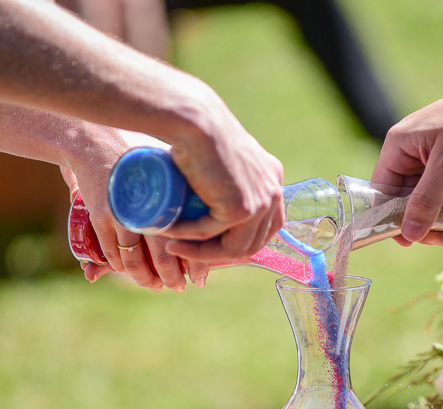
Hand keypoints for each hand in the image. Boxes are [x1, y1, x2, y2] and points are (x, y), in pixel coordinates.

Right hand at [61, 130, 208, 291]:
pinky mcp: (100, 218)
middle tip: (178, 286)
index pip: (189, 240)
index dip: (196, 264)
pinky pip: (112, 253)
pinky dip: (121, 267)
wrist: (95, 138)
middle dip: (172, 278)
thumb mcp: (167, 167)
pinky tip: (129, 270)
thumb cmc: (137, 153)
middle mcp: (147, 209)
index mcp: (170, 198)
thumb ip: (184, 193)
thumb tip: (211, 219)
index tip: (200, 278)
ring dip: (145, 279)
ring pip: (134, 262)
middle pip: (164, 257)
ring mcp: (122, 216)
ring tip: (155, 284)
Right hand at [157, 88, 285, 262]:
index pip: (266, 226)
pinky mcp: (240, 209)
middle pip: (253, 243)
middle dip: (219, 254)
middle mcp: (273, 192)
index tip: (210, 244)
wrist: (195, 119)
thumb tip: (210, 200)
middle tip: (188, 250)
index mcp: (273, 179)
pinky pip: (210, 234)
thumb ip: (227, 176)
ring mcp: (260, 203)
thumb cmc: (199, 131)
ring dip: (202, 254)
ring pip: (234, 248)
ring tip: (175, 248)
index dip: (239, 241)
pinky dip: (188, 239)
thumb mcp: (223, 159)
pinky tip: (168, 234)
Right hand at [372, 53, 442, 245]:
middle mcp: (409, 152)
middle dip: (423, 224)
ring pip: (426, 200)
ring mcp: (429, 157)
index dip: (392, 219)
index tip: (411, 241)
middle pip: (404, 200)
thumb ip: (427, 199)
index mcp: (398, 147)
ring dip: (441, 222)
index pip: (381, 192)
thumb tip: (409, 236)